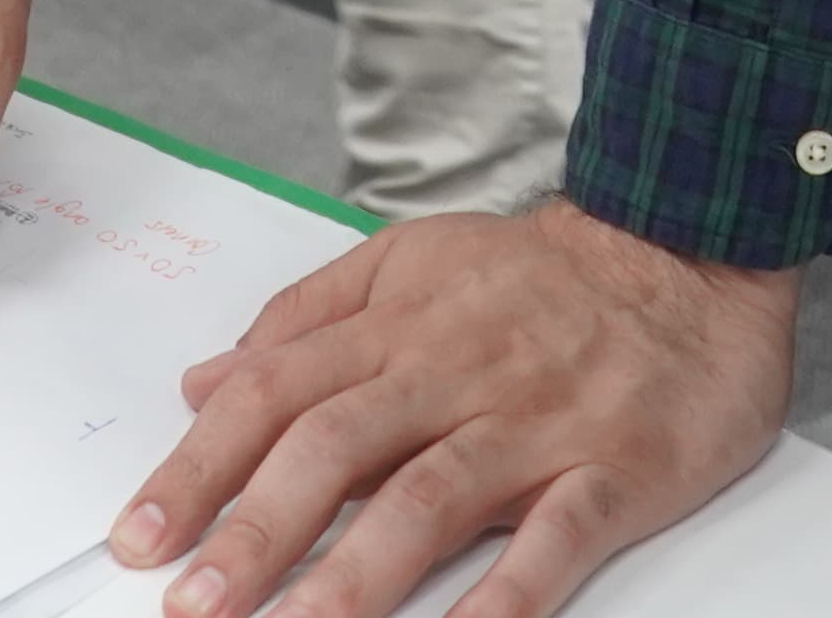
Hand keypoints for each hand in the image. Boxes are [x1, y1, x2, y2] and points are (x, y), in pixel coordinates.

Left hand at [115, 204, 796, 617]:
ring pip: (429, 500)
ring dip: (353, 577)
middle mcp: (455, 371)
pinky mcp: (615, 469)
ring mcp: (535, 422)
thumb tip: (205, 381)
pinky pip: (554, 541)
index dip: (200, 469)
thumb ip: (305, 320)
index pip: (274, 394)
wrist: (691, 249)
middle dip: (254, 535)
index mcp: (399, 323)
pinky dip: (503, 601)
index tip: (140, 538)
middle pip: (335, 449)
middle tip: (191, 608)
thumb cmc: (544, 274)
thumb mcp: (411, 261)